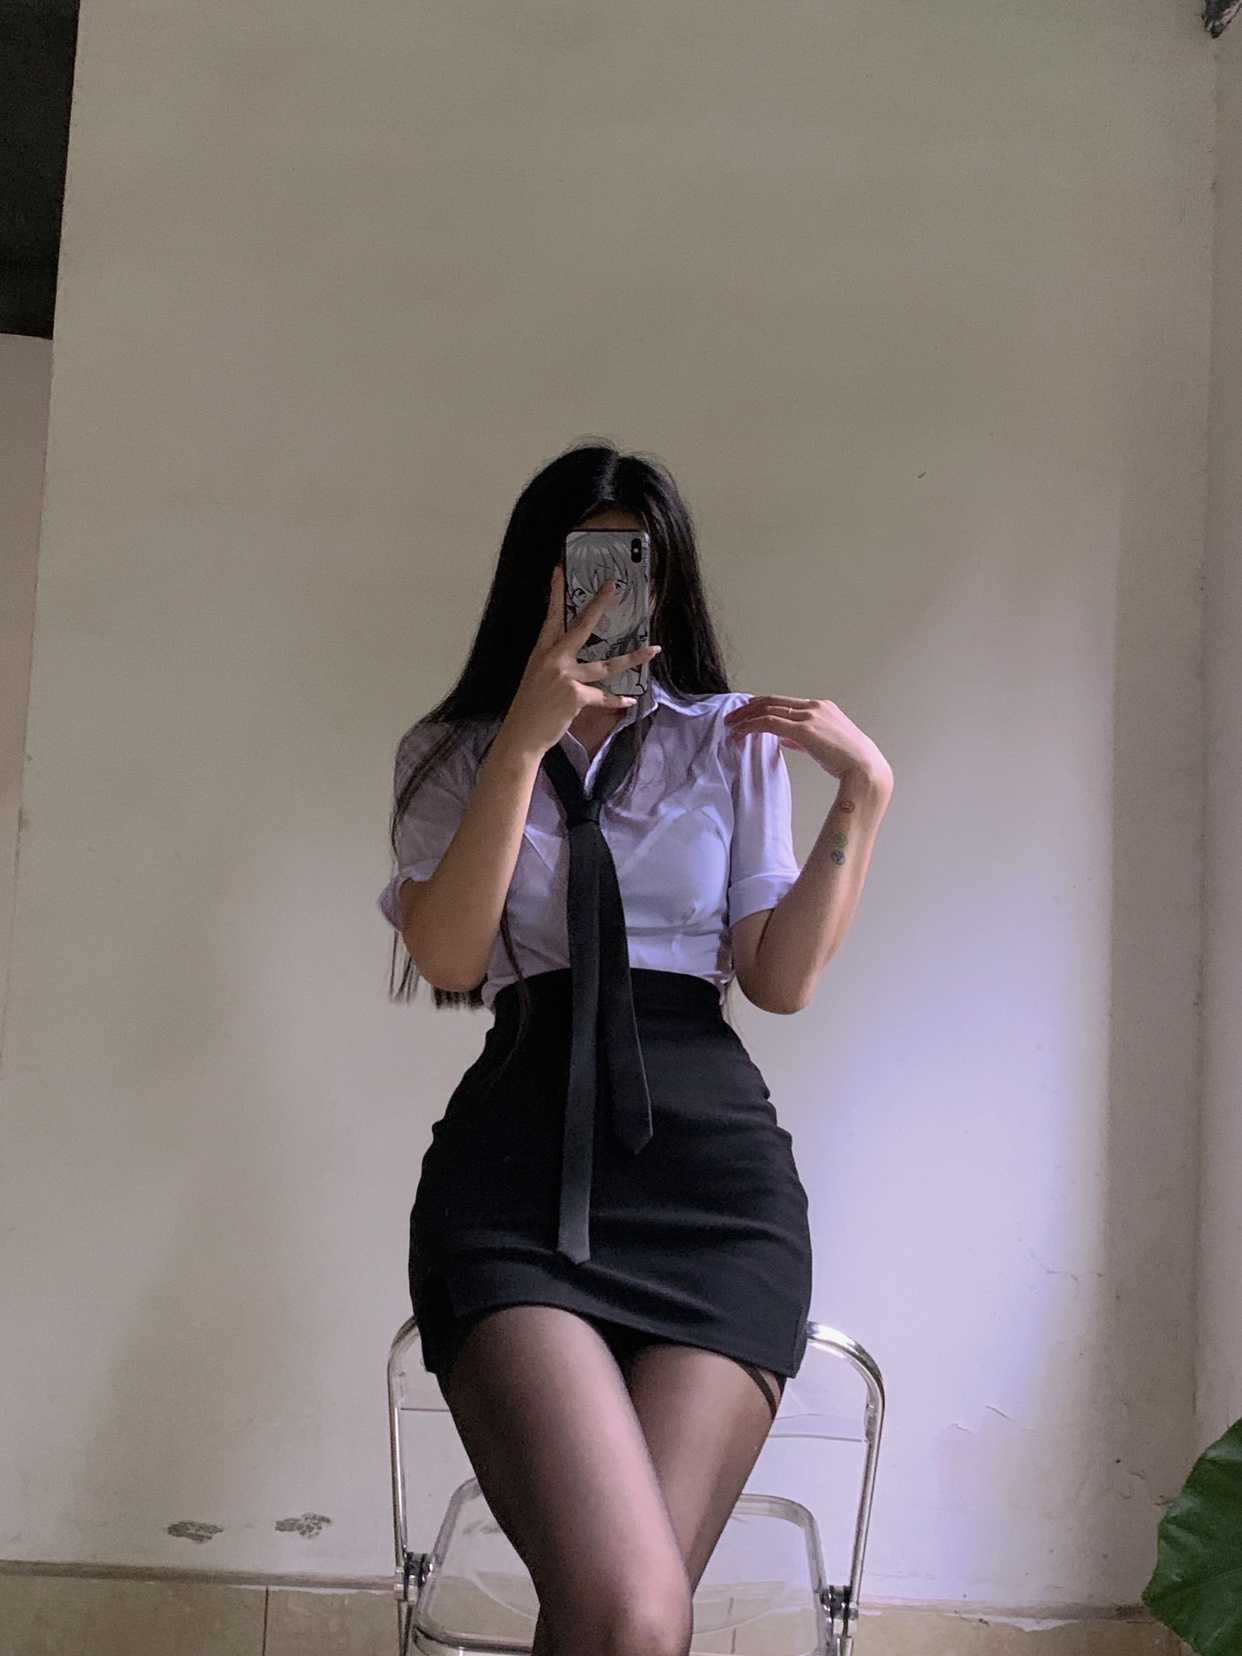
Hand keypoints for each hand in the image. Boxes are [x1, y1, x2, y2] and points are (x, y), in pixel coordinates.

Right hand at [498, 566, 660, 759]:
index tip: (559, 571)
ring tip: (653, 650)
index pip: (550, 617)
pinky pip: (603, 696)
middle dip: (598, 605)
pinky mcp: (576, 695)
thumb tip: (572, 658)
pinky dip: (617, 700)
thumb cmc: (528, 709)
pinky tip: (630, 700)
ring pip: (606, 664)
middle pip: (581, 627)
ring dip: (632, 658)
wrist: (521, 735)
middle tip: (613, 587)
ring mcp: (565, 676)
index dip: (555, 593)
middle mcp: (553, 659)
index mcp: (541, 653)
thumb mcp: (535, 677)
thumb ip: (553, 664)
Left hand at [723, 695, 892, 790]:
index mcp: (822, 707)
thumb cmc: (849, 761)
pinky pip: (770, 723)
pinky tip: (741, 733)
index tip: (748, 711)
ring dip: (746, 716)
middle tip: (733, 716)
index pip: (784, 701)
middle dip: (749, 708)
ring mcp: (810, 716)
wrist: (865, 769)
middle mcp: (815, 707)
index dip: (762, 705)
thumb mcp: (824, 744)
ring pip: (768, 709)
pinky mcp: (805, 730)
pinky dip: (752, 726)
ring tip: (732, 725)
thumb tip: (785, 739)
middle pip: (773, 701)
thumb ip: (803, 738)